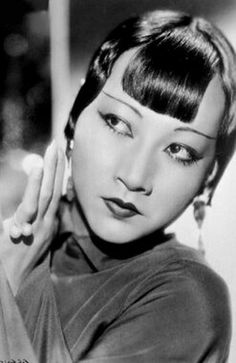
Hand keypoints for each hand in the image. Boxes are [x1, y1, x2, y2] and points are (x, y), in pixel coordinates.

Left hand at [0, 140, 64, 294]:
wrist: (13, 286)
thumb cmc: (18, 264)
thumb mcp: (29, 242)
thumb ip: (30, 226)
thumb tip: (25, 214)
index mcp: (48, 224)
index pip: (56, 195)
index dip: (59, 175)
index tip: (61, 156)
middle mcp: (48, 223)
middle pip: (55, 190)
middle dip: (58, 166)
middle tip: (59, 143)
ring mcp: (39, 226)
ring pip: (47, 193)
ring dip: (51, 170)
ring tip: (53, 149)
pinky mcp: (27, 229)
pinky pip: (33, 204)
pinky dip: (35, 185)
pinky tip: (38, 169)